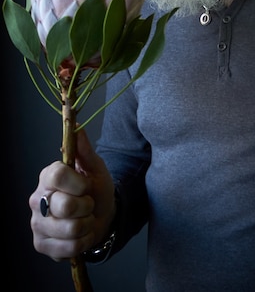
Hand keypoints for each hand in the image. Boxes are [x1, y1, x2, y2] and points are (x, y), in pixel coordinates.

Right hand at [29, 128, 115, 260]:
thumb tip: (78, 124)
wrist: (100, 216)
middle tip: (87, 204)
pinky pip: (68, 248)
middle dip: (86, 206)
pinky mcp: (40, 244)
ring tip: (85, 219)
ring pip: (69, 229)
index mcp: (48, 176)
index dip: (78, 183)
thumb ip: (85, 149)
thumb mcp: (95, 168)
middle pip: (64, 205)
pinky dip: (82, 242)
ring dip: (86, 225)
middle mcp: (37, 198)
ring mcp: (36, 223)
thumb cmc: (95, 189)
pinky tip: (81, 234)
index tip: (86, 185)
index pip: (57, 176)